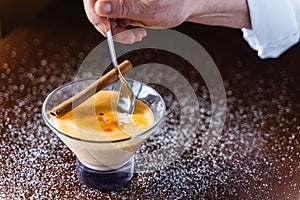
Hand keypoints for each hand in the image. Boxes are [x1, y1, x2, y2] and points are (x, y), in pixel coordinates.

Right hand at [83, 0, 250, 43]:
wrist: (183, 6)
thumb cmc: (173, 4)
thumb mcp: (148, 11)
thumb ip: (123, 9)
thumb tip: (101, 7)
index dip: (95, 13)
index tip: (106, 29)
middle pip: (98, 10)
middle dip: (110, 28)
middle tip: (128, 37)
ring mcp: (120, 0)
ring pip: (106, 19)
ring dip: (119, 32)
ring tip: (137, 35)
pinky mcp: (123, 7)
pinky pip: (114, 22)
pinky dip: (123, 32)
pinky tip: (136, 32)